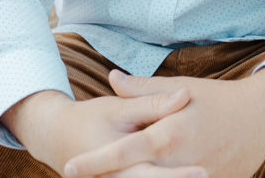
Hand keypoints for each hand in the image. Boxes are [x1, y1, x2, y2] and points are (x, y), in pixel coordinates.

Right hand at [3, 86, 192, 176]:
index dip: (178, 174)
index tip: (203, 171)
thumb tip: (185, 95)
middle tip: (208, 174)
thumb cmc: (91, 120)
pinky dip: (160, 175)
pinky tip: (180, 173)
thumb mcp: (120, 108)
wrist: (57, 138)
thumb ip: (152, 103)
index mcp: (117, 163)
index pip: (152, 174)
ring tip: (206, 173)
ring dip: (171, 176)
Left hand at [64, 66, 264, 177]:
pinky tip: (156, 176)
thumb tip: (112, 78)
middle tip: (77, 177)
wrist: (262, 117)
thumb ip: (143, 88)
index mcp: (169, 133)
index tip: (69, 168)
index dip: (95, 162)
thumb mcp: (182, 88)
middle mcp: (179, 160)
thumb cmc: (218, 99)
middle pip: (135, 177)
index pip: (123, 151)